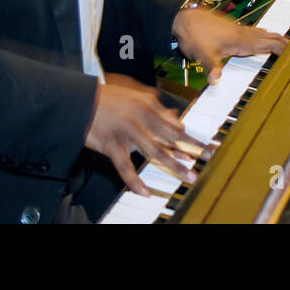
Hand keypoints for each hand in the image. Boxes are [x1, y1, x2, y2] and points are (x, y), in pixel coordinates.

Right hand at [84, 73, 205, 195]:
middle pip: (173, 137)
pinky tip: (145, 193)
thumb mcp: (135, 96)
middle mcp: (143, 118)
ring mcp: (128, 132)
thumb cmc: (107, 98)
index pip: (175, 124)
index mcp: (149, 106)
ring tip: (189, 176)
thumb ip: (155, 105)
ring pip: (156, 152)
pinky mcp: (112, 145)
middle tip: (209, 158)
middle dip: (193, 149)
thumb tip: (174, 116)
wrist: (79, 100)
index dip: (191, 137)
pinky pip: (126, 167)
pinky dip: (135, 182)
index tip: (205, 147)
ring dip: (175, 165)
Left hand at [171, 9, 287, 85]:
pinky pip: (254, 33)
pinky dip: (263, 37)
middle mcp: (243, 34)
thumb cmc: (194, 34)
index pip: (269, 44)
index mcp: (241, 40)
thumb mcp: (203, 54)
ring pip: (263, 34)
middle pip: (270, 37)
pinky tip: (261, 38)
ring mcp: (238, 30)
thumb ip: (211, 67)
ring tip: (285, 44)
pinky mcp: (232, 30)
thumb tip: (216, 80)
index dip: (283, 49)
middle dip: (285, 43)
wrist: (184, 19)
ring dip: (275, 39)